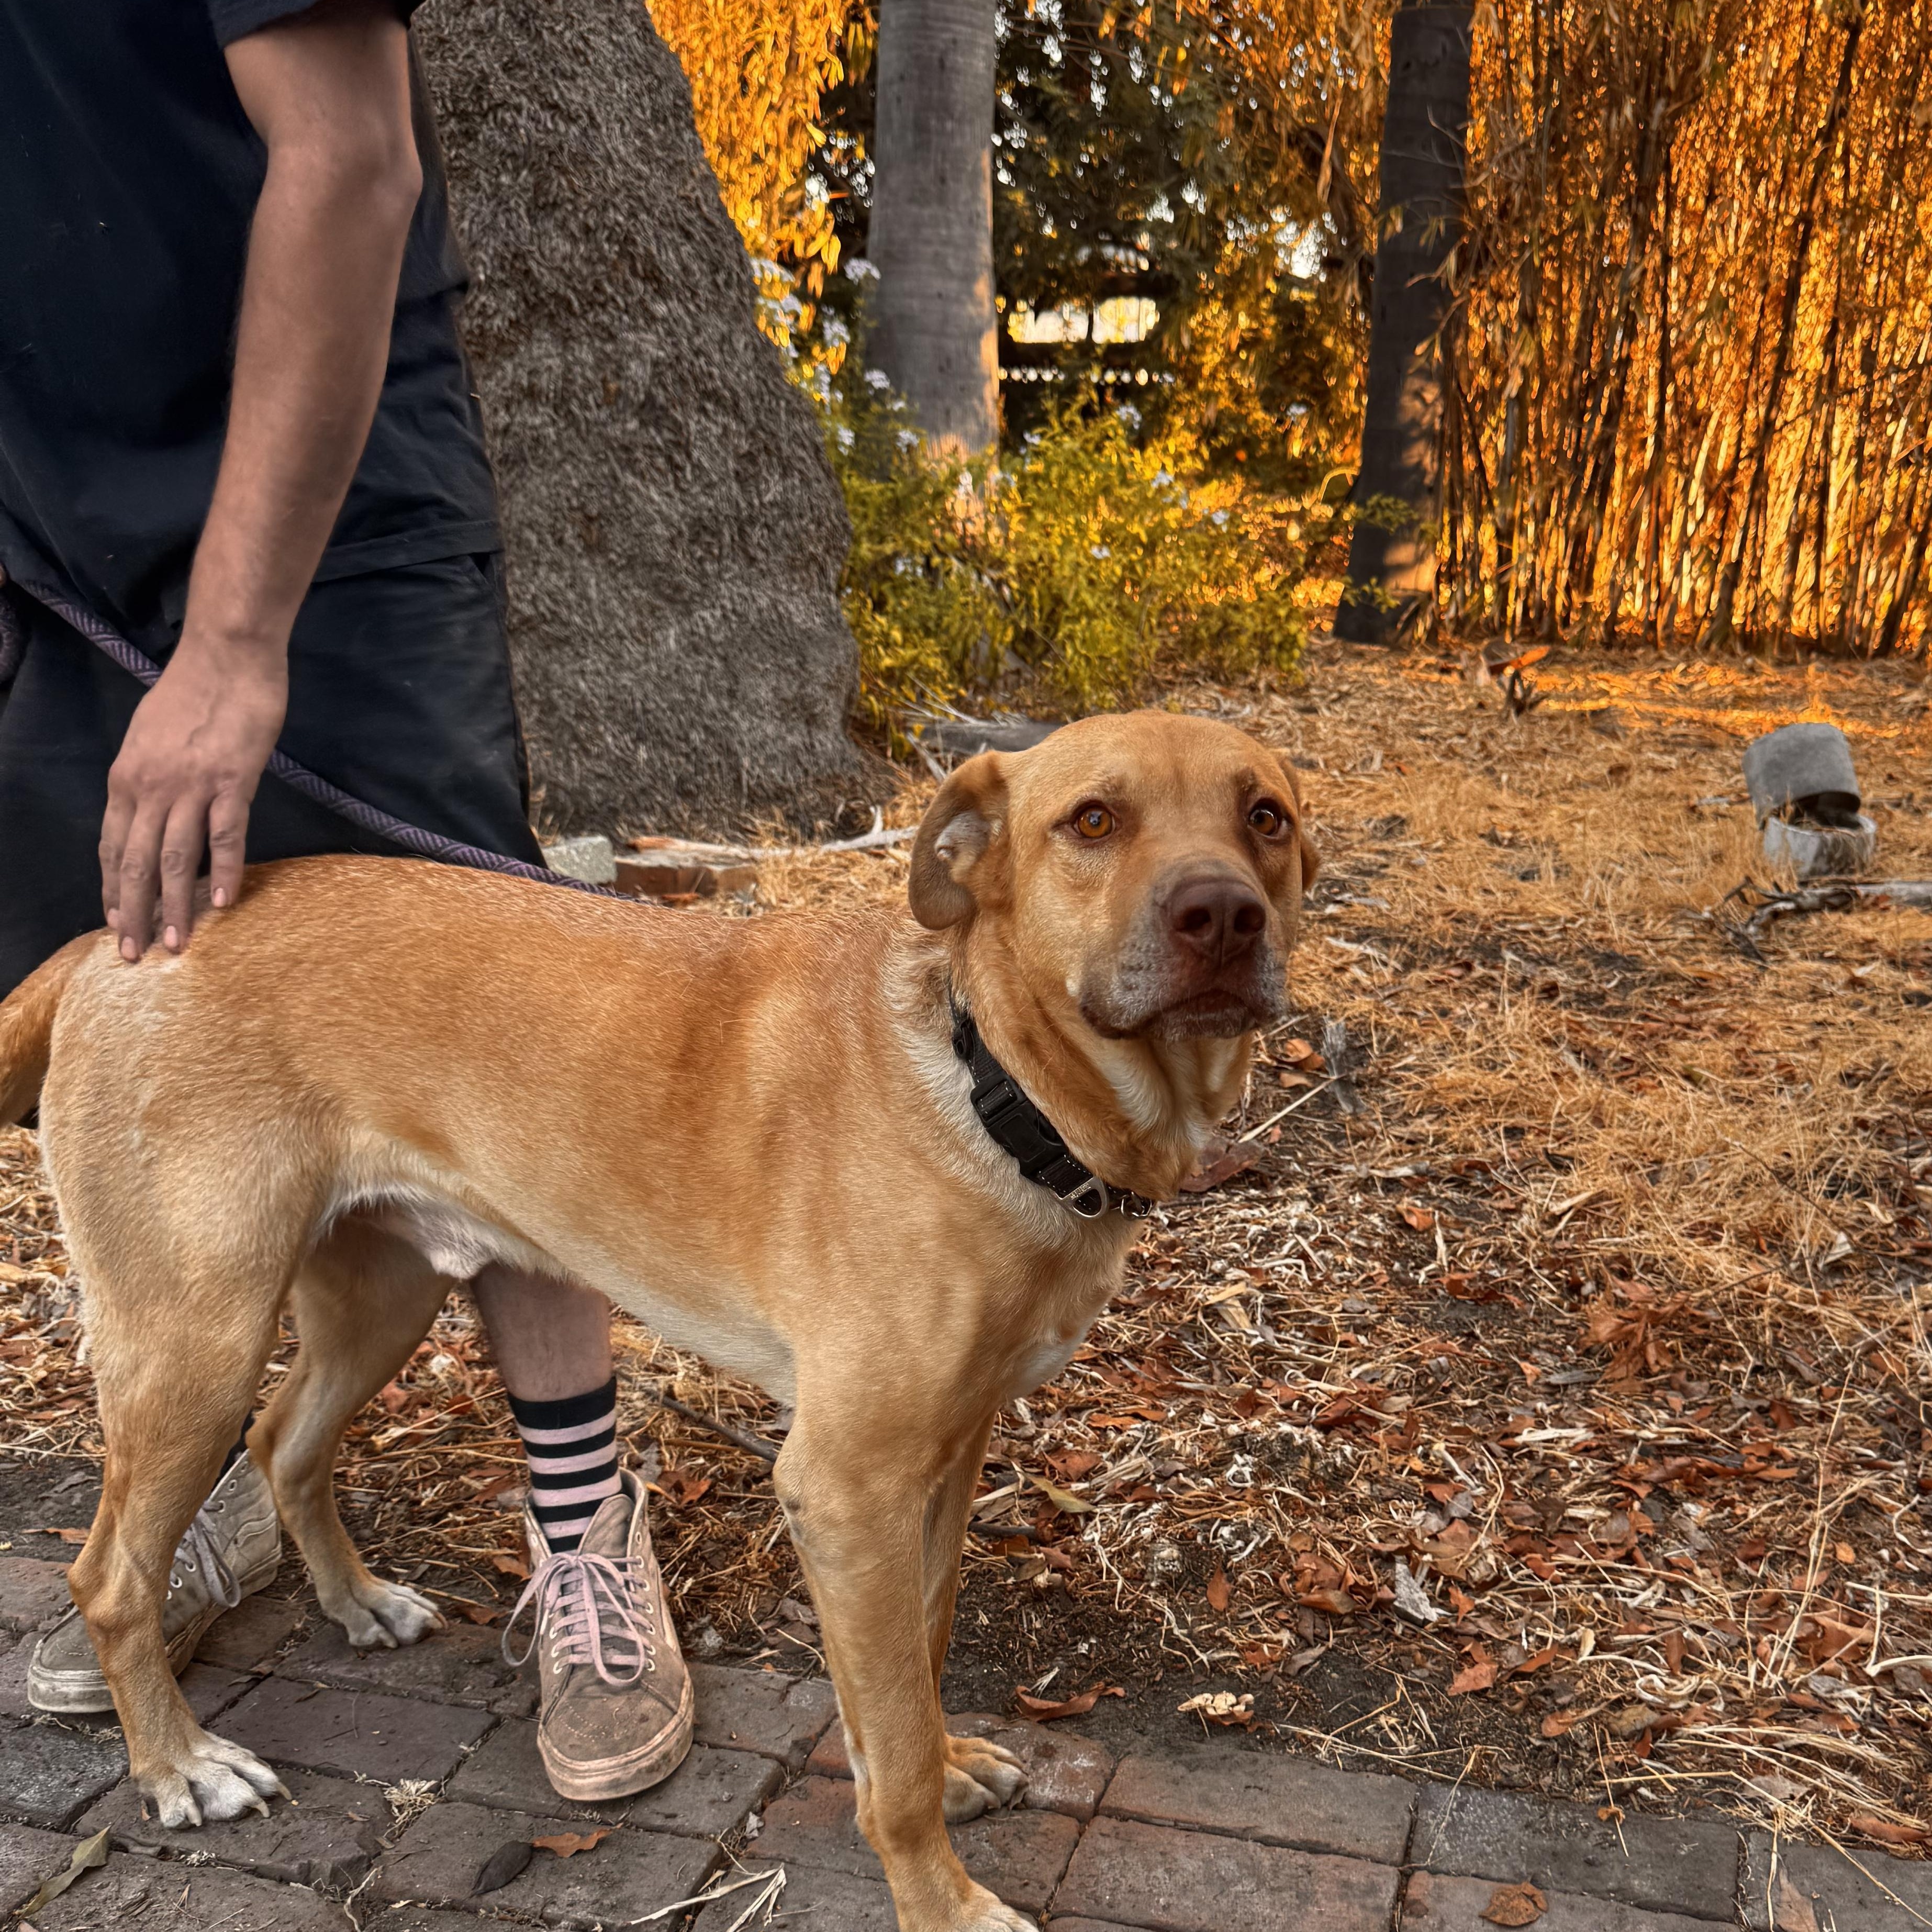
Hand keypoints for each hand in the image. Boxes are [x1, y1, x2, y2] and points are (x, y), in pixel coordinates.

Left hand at [100, 640, 286, 959]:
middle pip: (135, 863)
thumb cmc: (193, 691)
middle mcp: (150, 787)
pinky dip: (222, 872)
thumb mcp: (149, 737)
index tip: (117, 925)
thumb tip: (150, 812)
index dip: (112, 890)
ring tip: (178, 945)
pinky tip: (224, 903)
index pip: (111, 846)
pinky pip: (225, 836)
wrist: (227, 654)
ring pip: (174, 859)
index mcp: (126, 777)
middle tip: (136, 955)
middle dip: (134, 914)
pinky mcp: (232, 782)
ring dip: (175, 907)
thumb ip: (146, 778)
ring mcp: (191, 787)